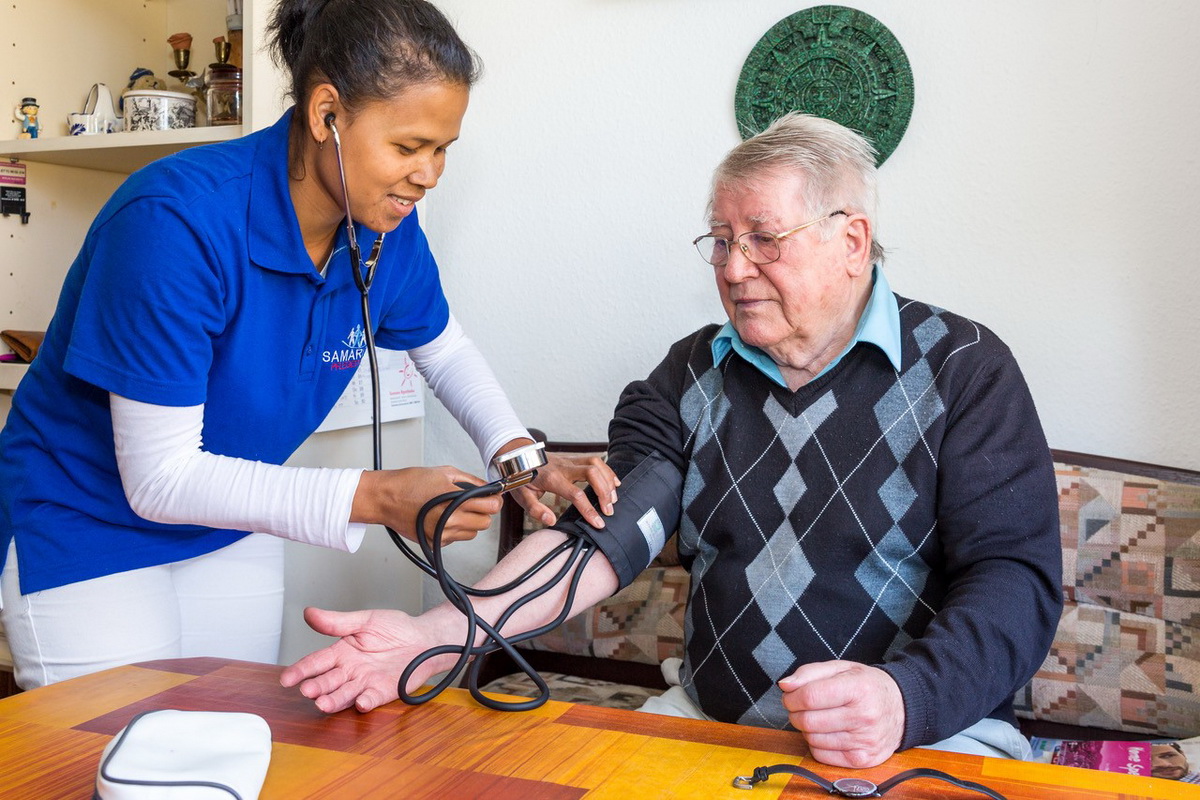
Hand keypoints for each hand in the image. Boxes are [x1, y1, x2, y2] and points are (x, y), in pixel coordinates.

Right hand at [280, 606, 451, 712]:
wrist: (424, 638)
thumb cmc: (396, 629)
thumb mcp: (365, 620)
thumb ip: (337, 622)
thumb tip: (310, 613)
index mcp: (342, 652)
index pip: (316, 662)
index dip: (301, 670)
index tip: (287, 678)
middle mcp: (350, 670)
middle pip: (328, 681)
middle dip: (315, 687)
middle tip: (307, 691)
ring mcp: (365, 683)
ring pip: (344, 694)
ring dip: (333, 700)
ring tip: (322, 703)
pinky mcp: (382, 692)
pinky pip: (371, 699)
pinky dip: (365, 702)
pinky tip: (359, 702)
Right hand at [353, 466, 502, 543]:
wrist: (385, 498)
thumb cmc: (410, 483)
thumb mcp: (445, 472)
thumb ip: (471, 481)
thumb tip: (489, 488)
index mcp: (456, 501)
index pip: (492, 507)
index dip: (495, 501)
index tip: (492, 497)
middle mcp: (451, 521)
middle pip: (485, 523)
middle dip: (483, 512)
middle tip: (474, 503)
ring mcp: (443, 535)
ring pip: (472, 533)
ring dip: (469, 523)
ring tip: (453, 509)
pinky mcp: (435, 543)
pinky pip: (456, 538)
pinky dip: (454, 530)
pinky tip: (440, 517)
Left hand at [509, 450, 618, 528]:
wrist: (518, 457)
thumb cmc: (520, 477)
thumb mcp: (521, 496)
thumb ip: (535, 509)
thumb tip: (551, 520)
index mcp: (551, 479)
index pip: (576, 494)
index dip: (589, 510)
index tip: (598, 523)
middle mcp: (563, 467)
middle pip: (592, 472)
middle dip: (605, 492)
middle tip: (609, 510)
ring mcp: (569, 461)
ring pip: (596, 463)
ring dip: (608, 480)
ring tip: (613, 498)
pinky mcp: (573, 459)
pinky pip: (595, 460)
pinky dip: (607, 470)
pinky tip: (613, 482)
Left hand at [778, 661, 904, 767]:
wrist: (902, 708)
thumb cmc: (868, 686)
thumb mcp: (842, 668)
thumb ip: (810, 672)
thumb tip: (785, 685)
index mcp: (859, 689)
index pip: (809, 696)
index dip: (791, 697)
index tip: (790, 695)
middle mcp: (864, 717)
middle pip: (808, 720)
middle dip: (795, 713)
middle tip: (800, 707)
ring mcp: (864, 741)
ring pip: (812, 739)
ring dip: (807, 728)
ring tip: (818, 717)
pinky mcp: (862, 759)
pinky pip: (822, 755)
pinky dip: (816, 744)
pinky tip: (827, 732)